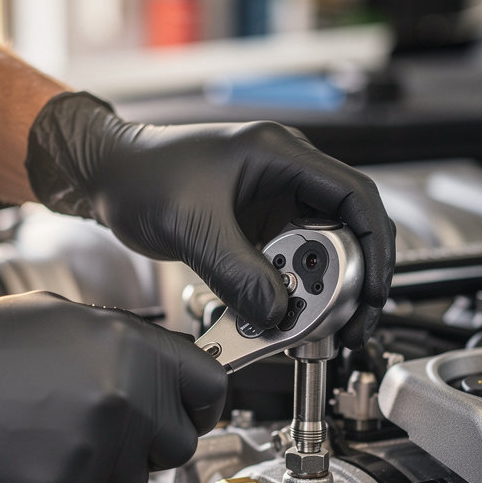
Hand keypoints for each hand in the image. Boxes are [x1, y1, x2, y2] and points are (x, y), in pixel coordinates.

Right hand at [0, 290, 226, 482]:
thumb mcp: (63, 319)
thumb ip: (125, 346)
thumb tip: (162, 371)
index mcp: (131, 347)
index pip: (211, 388)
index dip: (198, 405)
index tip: (183, 413)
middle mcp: (124, 395)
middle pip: (180, 443)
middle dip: (147, 443)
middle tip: (102, 429)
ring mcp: (97, 445)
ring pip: (133, 481)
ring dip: (102, 469)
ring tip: (54, 436)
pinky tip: (33, 458)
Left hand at [25, 92, 394, 344]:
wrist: (107, 179)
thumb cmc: (141, 175)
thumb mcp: (192, 225)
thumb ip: (237, 272)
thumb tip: (277, 313)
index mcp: (281, 156)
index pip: (355, 197)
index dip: (374, 247)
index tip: (372, 291)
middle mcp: (285, 178)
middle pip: (343, 232)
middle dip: (348, 281)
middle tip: (345, 323)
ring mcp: (271, 206)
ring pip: (314, 256)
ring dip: (313, 293)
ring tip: (305, 326)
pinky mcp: (254, 232)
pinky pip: (282, 269)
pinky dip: (283, 296)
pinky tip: (273, 317)